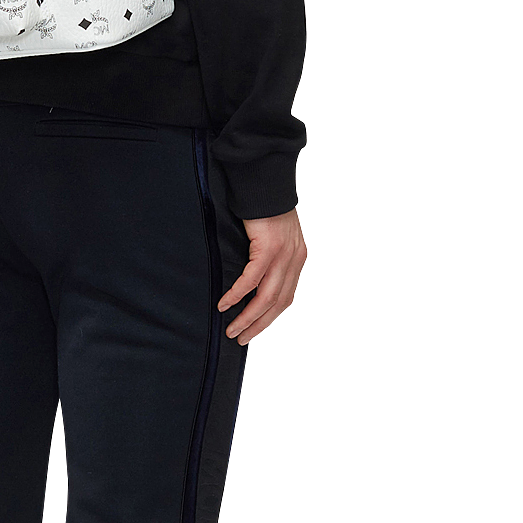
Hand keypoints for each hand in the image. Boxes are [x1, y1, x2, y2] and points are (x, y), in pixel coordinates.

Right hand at [219, 206, 304, 342]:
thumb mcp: (273, 237)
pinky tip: (225, 304)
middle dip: (258, 324)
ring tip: (232, 329)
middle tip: (241, 338)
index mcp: (297, 259)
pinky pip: (251, 280)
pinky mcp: (268, 249)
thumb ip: (269, 258)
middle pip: (278, 303)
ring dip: (247, 317)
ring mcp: (283, 255)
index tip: (255, 329)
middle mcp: (294, 260)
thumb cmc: (263, 208)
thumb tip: (252, 280)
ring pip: (266, 297)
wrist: (264, 184)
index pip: (286, 296)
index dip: (270, 316)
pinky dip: (237, 295)